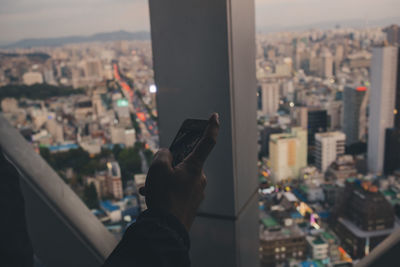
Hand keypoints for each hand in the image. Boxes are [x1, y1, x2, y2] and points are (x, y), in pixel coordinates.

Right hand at [139, 113, 219, 230]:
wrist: (167, 229)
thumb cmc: (164, 196)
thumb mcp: (157, 169)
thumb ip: (163, 155)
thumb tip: (167, 155)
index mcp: (195, 167)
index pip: (207, 142)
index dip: (211, 127)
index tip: (215, 116)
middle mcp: (199, 179)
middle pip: (185, 163)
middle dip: (169, 165)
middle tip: (155, 173)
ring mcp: (197, 193)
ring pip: (179, 179)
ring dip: (164, 180)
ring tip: (148, 188)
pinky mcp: (191, 205)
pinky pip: (178, 192)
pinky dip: (166, 191)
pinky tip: (152, 197)